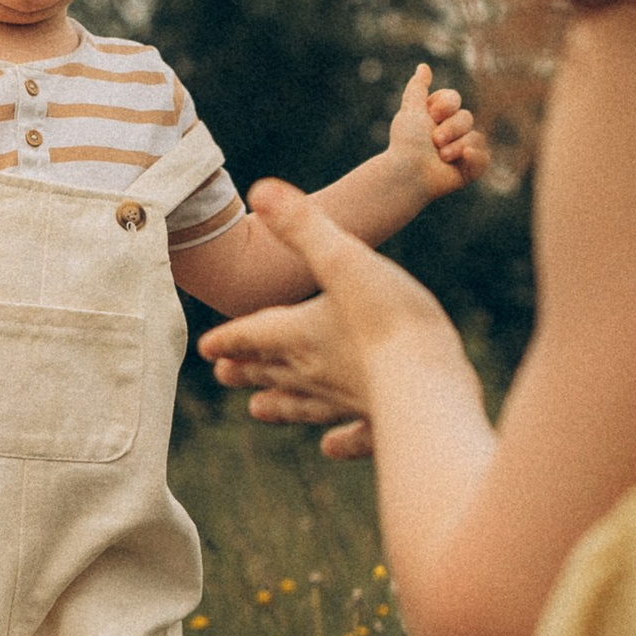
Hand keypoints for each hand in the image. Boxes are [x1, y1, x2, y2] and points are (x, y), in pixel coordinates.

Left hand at [198, 181, 461, 456]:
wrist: (429, 381)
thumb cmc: (388, 317)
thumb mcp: (343, 259)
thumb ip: (303, 226)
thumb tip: (261, 188)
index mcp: (300, 334)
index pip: (252, 336)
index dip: (228, 338)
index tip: (206, 348)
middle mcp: (315, 372)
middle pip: (272, 371)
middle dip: (246, 370)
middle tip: (222, 375)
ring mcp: (346, 402)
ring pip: (303, 405)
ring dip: (279, 406)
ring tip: (258, 410)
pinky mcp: (382, 424)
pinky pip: (354, 436)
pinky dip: (340, 441)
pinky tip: (331, 447)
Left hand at [386, 62, 488, 202]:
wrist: (407, 174)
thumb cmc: (405, 143)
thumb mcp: (410, 110)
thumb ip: (417, 88)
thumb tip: (423, 66)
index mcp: (437, 118)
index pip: (454, 99)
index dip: (445, 105)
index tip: (431, 115)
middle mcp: (450, 132)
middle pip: (466, 117)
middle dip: (450, 128)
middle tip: (434, 141)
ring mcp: (461, 151)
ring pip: (475, 137)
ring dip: (457, 145)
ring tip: (442, 156)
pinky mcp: (469, 169)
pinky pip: (484, 157)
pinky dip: (475, 157)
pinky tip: (463, 158)